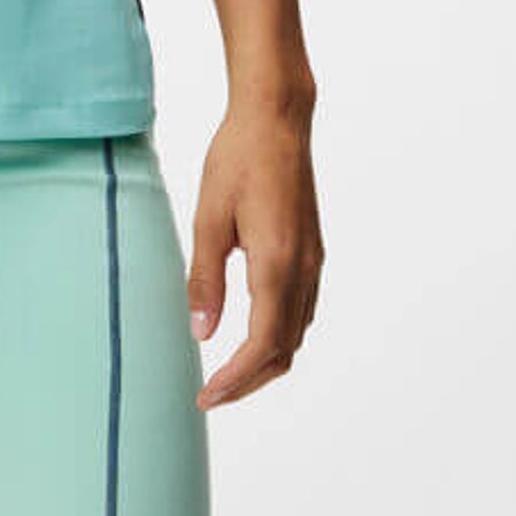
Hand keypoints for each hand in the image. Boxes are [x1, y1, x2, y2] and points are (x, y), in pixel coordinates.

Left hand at [187, 102, 323, 406]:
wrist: (278, 118)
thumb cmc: (238, 159)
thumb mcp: (208, 216)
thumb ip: (205, 278)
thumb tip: (201, 334)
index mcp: (277, 264)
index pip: (262, 344)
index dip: (236, 379)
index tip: (207, 397)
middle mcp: (304, 270)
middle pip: (285, 349)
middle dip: (250, 380)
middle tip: (211, 394)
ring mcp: (314, 261)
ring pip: (298, 332)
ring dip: (266, 360)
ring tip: (228, 371)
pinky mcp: (313, 250)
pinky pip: (302, 309)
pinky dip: (279, 334)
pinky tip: (252, 330)